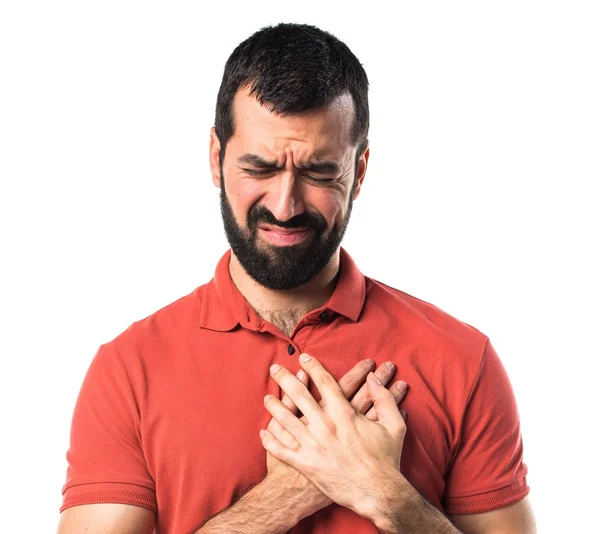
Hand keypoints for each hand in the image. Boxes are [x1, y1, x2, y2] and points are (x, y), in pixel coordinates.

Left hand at [261, 356, 407, 520]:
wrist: (377, 493)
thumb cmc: (386, 460)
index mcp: (344, 414)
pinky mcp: (306, 464)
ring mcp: (312, 445)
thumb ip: (384, 399)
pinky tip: (263, 431)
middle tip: (274, 368)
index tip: (303, 358)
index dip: (312, 367)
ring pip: (285, 420)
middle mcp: (324, 426)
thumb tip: (373, 379)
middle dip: (284, 379)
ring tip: (267, 397)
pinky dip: (270, 440)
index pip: (324, 382)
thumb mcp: (393, 425)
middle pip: (299, 395)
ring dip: (274, 406)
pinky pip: (282, 450)